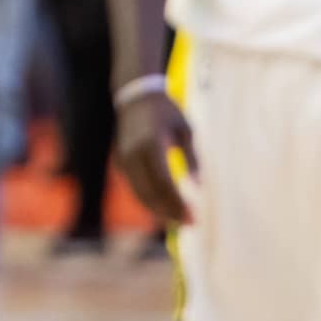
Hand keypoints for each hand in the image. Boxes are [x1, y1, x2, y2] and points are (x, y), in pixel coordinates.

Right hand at [114, 85, 198, 225]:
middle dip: (170, 211)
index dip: (178, 202)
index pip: (164, 181)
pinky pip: (135, 187)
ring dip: (159, 209)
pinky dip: (149, 200)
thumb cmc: (166, 112)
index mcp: (151, 143)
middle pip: (151, 191)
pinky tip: (165, 208)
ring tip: (179, 220)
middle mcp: (133, 153)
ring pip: (140, 193)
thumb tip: (199, 187)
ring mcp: (124, 158)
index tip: (194, 217)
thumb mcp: (185, 130)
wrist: (136, 97)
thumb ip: (192, 158)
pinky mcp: (121, 162)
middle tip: (191, 223)